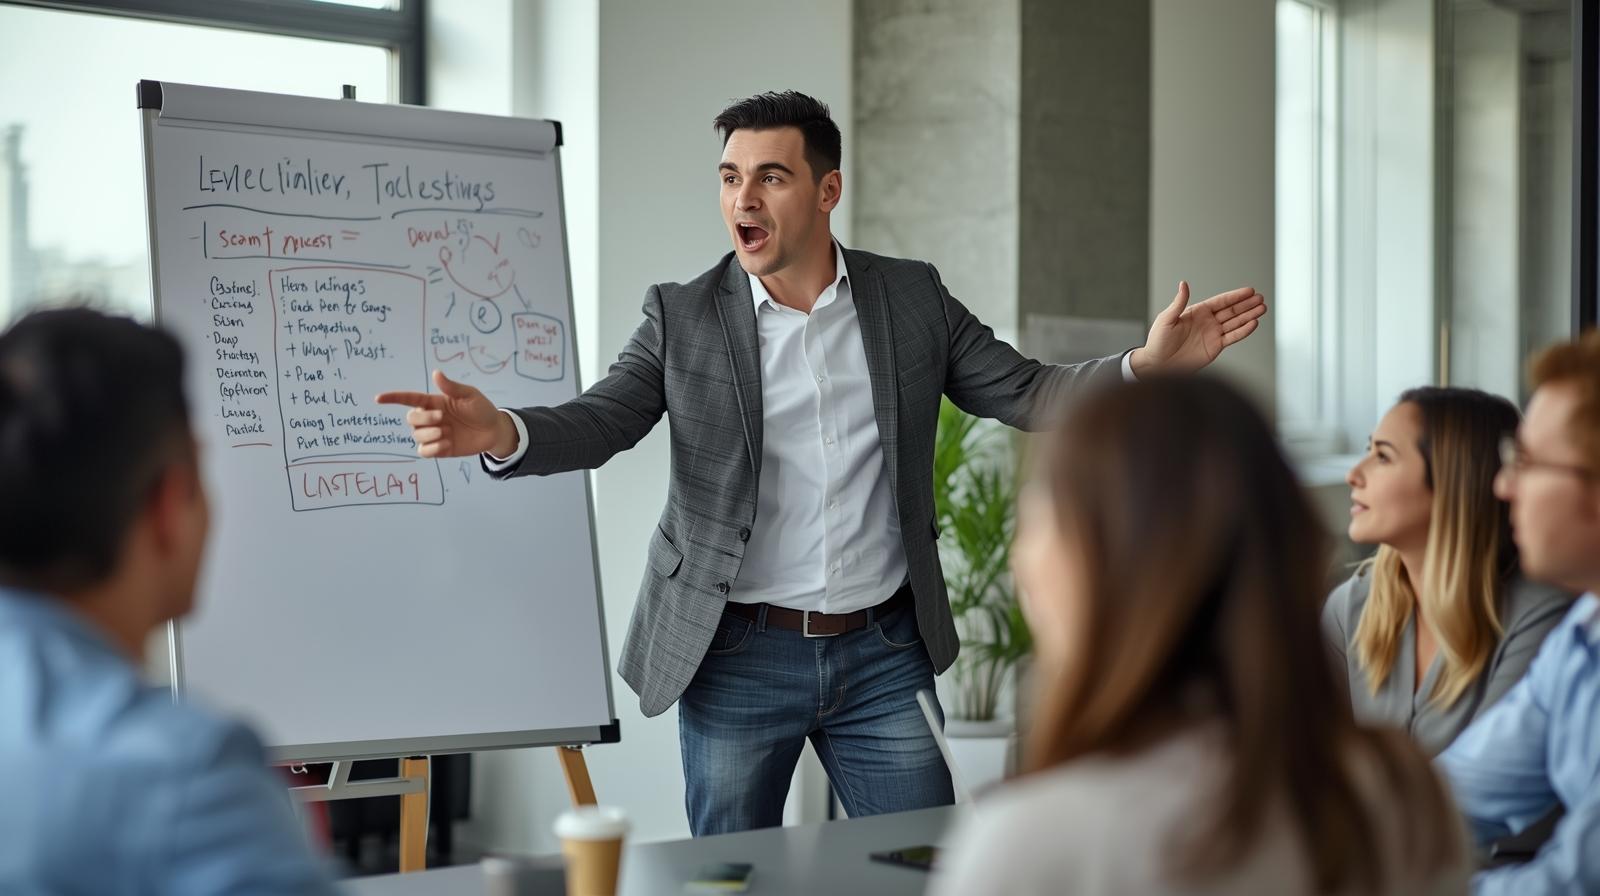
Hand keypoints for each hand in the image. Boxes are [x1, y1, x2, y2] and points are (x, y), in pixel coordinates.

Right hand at [375, 370, 517, 457]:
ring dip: (429, 434)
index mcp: (434, 402)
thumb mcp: (470, 395)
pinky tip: (446, 444)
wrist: (494, 430)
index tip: (378, 399)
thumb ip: (452, 387)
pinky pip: (424, 451)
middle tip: (442, 419)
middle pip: (411, 419)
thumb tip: (436, 373)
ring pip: (416, 435)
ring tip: (447, 433)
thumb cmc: (481, 409)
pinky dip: (432, 449)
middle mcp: (431, 418)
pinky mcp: (440, 449)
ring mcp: (434, 434)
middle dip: (423, 419)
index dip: (393, 398)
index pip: (409, 399)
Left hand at [1129, 282, 1266, 375]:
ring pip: (1235, 322)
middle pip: (1232, 311)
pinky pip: (1232, 337)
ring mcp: (1213, 334)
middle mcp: (1207, 322)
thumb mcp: (1167, 319)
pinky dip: (1243, 331)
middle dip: (1247, 304)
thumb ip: (1179, 302)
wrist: (1158, 364)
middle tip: (1261, 298)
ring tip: (1262, 308)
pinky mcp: (1215, 347)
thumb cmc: (1158, 341)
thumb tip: (1184, 284)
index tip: (1249, 291)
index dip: (1235, 296)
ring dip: (1249, 315)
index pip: (1221, 301)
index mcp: (1197, 312)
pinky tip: (1254, 324)